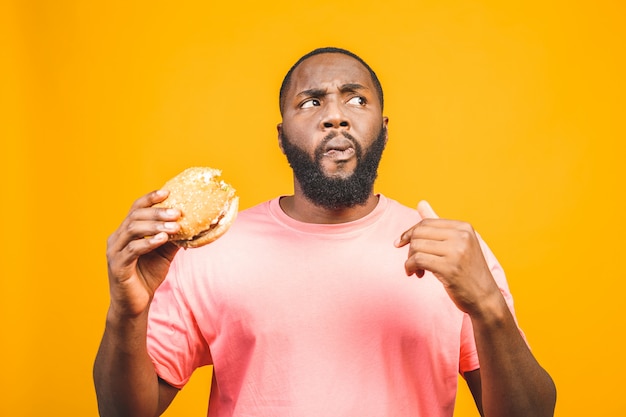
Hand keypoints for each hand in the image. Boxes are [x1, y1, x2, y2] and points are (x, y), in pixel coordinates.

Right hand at [105, 190, 181, 317]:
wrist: (135, 305)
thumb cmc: (147, 276)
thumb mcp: (164, 254)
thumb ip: (172, 238)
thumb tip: (193, 224)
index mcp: (125, 232)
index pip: (135, 208)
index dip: (150, 198)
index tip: (168, 192)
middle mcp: (117, 238)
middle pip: (135, 217)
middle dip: (157, 212)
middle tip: (177, 211)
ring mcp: (114, 252)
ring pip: (133, 230)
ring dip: (155, 226)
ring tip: (174, 226)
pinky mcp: (117, 266)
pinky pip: (132, 250)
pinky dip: (148, 242)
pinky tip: (162, 239)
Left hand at [395, 201, 500, 314]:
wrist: (485, 297)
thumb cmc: (467, 271)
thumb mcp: (457, 244)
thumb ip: (438, 224)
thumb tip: (420, 202)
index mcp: (464, 227)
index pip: (426, 222)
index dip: (409, 233)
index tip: (401, 243)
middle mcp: (462, 236)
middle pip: (419, 233)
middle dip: (409, 247)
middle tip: (412, 260)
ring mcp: (457, 252)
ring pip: (416, 246)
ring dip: (410, 259)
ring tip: (416, 269)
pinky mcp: (449, 268)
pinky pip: (418, 260)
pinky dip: (410, 267)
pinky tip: (416, 274)